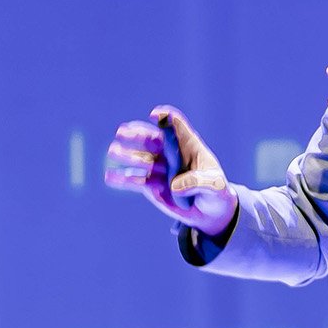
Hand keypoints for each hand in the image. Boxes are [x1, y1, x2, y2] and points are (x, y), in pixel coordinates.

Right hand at [103, 105, 238, 235]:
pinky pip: (136, 180)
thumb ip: (198, 182)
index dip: (166, 118)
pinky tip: (110, 176)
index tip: (155, 115)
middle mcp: (172, 155)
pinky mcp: (153, 186)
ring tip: (113, 151)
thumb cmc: (217, 193)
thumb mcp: (216, 186)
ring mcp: (161, 169)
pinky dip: (122, 179)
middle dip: (137, 134)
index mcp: (189, 146)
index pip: (176, 126)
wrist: (211, 212)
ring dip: (126, 154)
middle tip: (121, 132)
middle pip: (152, 139)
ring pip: (141, 159)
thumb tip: (174, 185)